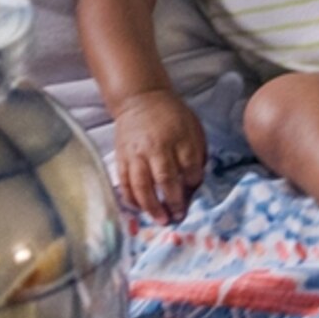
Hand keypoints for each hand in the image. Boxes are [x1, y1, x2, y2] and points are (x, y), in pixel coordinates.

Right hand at [110, 93, 209, 223]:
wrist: (140, 98)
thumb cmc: (171, 115)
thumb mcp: (192, 126)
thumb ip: (197, 152)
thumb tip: (195, 182)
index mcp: (179, 137)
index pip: (190, 165)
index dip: (193, 182)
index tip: (193, 189)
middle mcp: (156, 146)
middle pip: (165, 178)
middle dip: (174, 201)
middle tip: (179, 216)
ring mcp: (136, 153)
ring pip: (142, 185)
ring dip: (151, 206)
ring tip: (161, 220)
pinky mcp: (121, 157)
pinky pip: (124, 182)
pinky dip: (131, 199)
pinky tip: (140, 209)